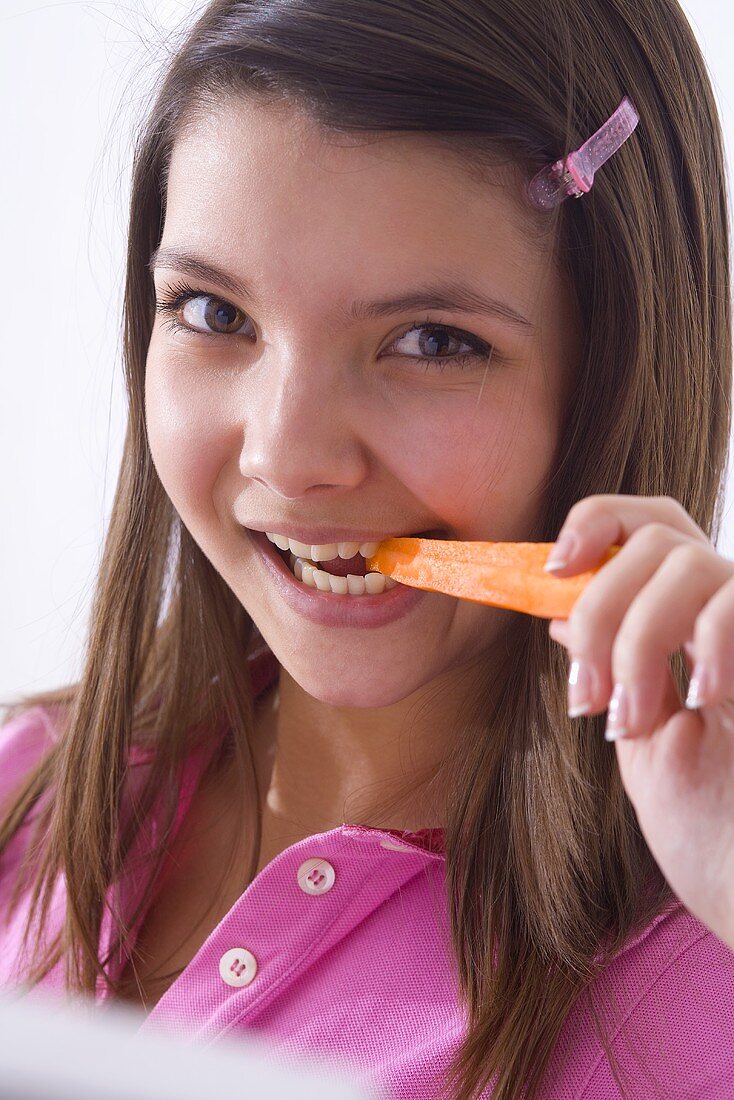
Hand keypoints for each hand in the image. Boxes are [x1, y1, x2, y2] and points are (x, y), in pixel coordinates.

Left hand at [546, 494, 733, 951]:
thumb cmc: (708, 831)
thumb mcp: (644, 742)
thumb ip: (614, 673)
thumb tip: (560, 617)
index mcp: (692, 624)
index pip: (648, 525)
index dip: (598, 524)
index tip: (552, 571)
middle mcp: (731, 612)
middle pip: (657, 539)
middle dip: (601, 609)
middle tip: (588, 695)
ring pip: (691, 564)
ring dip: (642, 637)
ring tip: (635, 718)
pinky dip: (710, 645)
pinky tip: (708, 700)